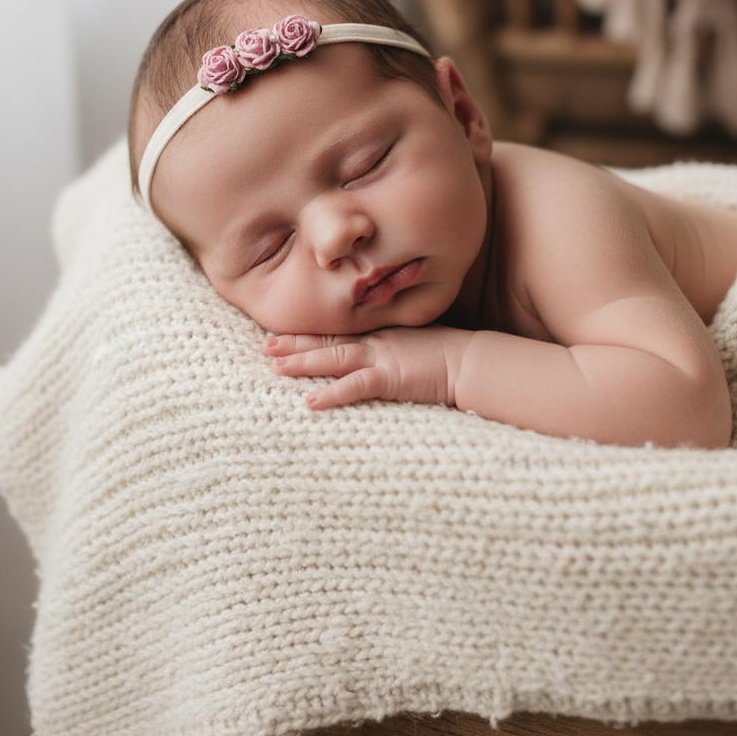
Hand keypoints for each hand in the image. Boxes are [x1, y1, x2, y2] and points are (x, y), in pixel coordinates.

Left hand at [263, 326, 471, 409]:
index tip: (281, 334)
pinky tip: (309, 402)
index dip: (307, 334)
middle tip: (265, 347)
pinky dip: (331, 394)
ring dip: (302, 363)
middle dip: (294, 344)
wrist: (471, 361)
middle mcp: (374, 343)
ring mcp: (380, 358)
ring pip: (332, 359)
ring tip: (275, 367)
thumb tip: (377, 357)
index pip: (335, 333)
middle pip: (326, 342)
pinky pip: (354, 387)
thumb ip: (390, 348)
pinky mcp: (390, 378)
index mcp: (378, 335)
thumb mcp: (412, 345)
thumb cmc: (447, 356)